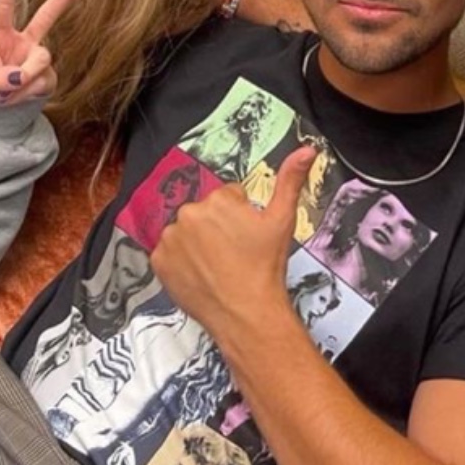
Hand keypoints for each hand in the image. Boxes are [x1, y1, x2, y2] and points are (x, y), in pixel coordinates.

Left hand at [0, 0, 88, 104]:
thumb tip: (19, 78)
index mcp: (1, 34)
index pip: (5, 6)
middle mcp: (24, 41)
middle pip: (47, 15)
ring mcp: (38, 57)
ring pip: (42, 59)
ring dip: (24, 80)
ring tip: (4, 95)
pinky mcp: (49, 76)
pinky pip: (44, 83)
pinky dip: (27, 95)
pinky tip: (16, 98)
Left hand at [151, 145, 315, 341]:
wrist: (247, 314)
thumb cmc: (264, 269)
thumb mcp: (282, 220)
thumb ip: (291, 180)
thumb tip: (306, 150)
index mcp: (217, 200)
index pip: (226, 198)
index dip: (240, 217)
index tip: (246, 237)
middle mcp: (188, 214)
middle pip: (204, 213)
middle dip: (217, 228)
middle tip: (234, 252)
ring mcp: (170, 239)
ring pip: (186, 232)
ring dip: (197, 244)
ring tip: (218, 265)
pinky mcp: (159, 262)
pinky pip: (169, 253)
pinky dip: (181, 262)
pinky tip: (200, 273)